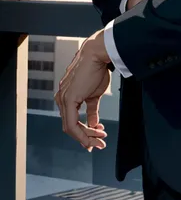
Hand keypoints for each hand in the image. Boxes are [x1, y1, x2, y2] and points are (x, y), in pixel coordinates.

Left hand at [54, 31, 109, 151]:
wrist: (97, 55)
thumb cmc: (96, 70)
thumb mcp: (94, 94)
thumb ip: (92, 110)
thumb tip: (94, 124)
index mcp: (65, 97)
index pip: (71, 121)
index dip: (82, 133)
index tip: (95, 140)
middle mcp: (61, 99)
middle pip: (70, 127)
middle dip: (86, 138)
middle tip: (100, 144)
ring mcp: (63, 100)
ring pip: (71, 128)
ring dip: (86, 136)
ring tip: (101, 139)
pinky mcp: (68, 100)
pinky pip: (72, 124)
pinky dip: (81, 133)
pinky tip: (92, 137)